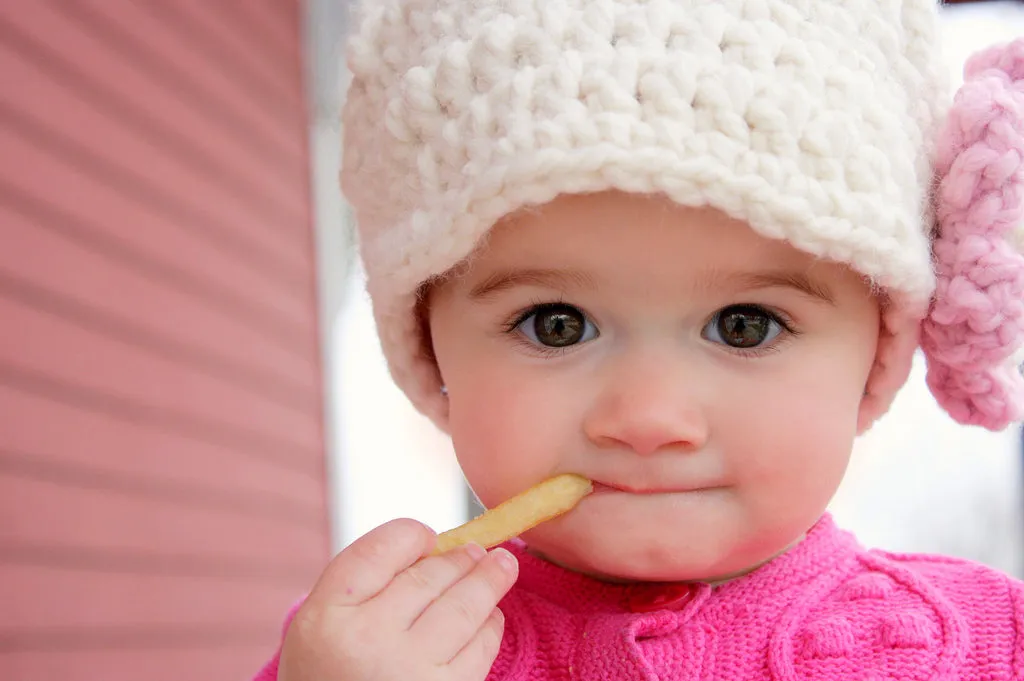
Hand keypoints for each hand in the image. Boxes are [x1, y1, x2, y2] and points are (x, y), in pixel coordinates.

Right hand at [277, 518, 518, 680]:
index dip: (413, 535)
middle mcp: (368, 640)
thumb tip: (435, 547)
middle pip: (428, 577)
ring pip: (463, 608)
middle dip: (461, 557)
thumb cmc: (331, 673)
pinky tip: (491, 616)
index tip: (429, 536)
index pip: (381, 549)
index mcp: (328, 615)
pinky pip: (479, 649)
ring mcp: (410, 671)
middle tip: (478, 549)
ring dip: (489, 581)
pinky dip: (490, 626)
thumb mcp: (322, 625)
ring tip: (502, 566)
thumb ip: (365, 583)